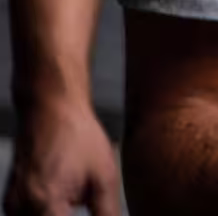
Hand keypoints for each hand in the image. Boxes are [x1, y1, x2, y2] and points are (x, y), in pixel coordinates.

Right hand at [3, 95, 120, 215]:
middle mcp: (22, 208)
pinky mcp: (11, 203)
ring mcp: (12, 207)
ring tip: (75, 206)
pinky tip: (65, 208)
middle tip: (87, 207)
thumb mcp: (103, 177)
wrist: (51, 110)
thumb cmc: (78, 136)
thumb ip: (107, 213)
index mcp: (45, 202)